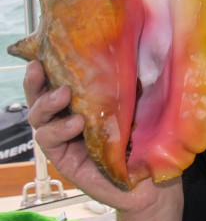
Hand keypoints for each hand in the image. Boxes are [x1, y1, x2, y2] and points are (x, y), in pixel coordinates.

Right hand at [24, 60, 182, 220]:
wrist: (154, 176)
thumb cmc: (149, 135)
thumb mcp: (140, 103)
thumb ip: (132, 81)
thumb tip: (135, 45)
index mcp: (84, 101)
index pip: (57, 81)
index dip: (47, 68)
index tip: (42, 53)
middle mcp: (69, 118)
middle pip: (40, 98)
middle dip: (36, 83)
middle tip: (40, 69)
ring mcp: (65, 140)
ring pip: (40, 119)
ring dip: (47, 104)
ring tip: (63, 96)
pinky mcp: (66, 159)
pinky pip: (50, 141)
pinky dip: (59, 130)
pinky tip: (75, 124)